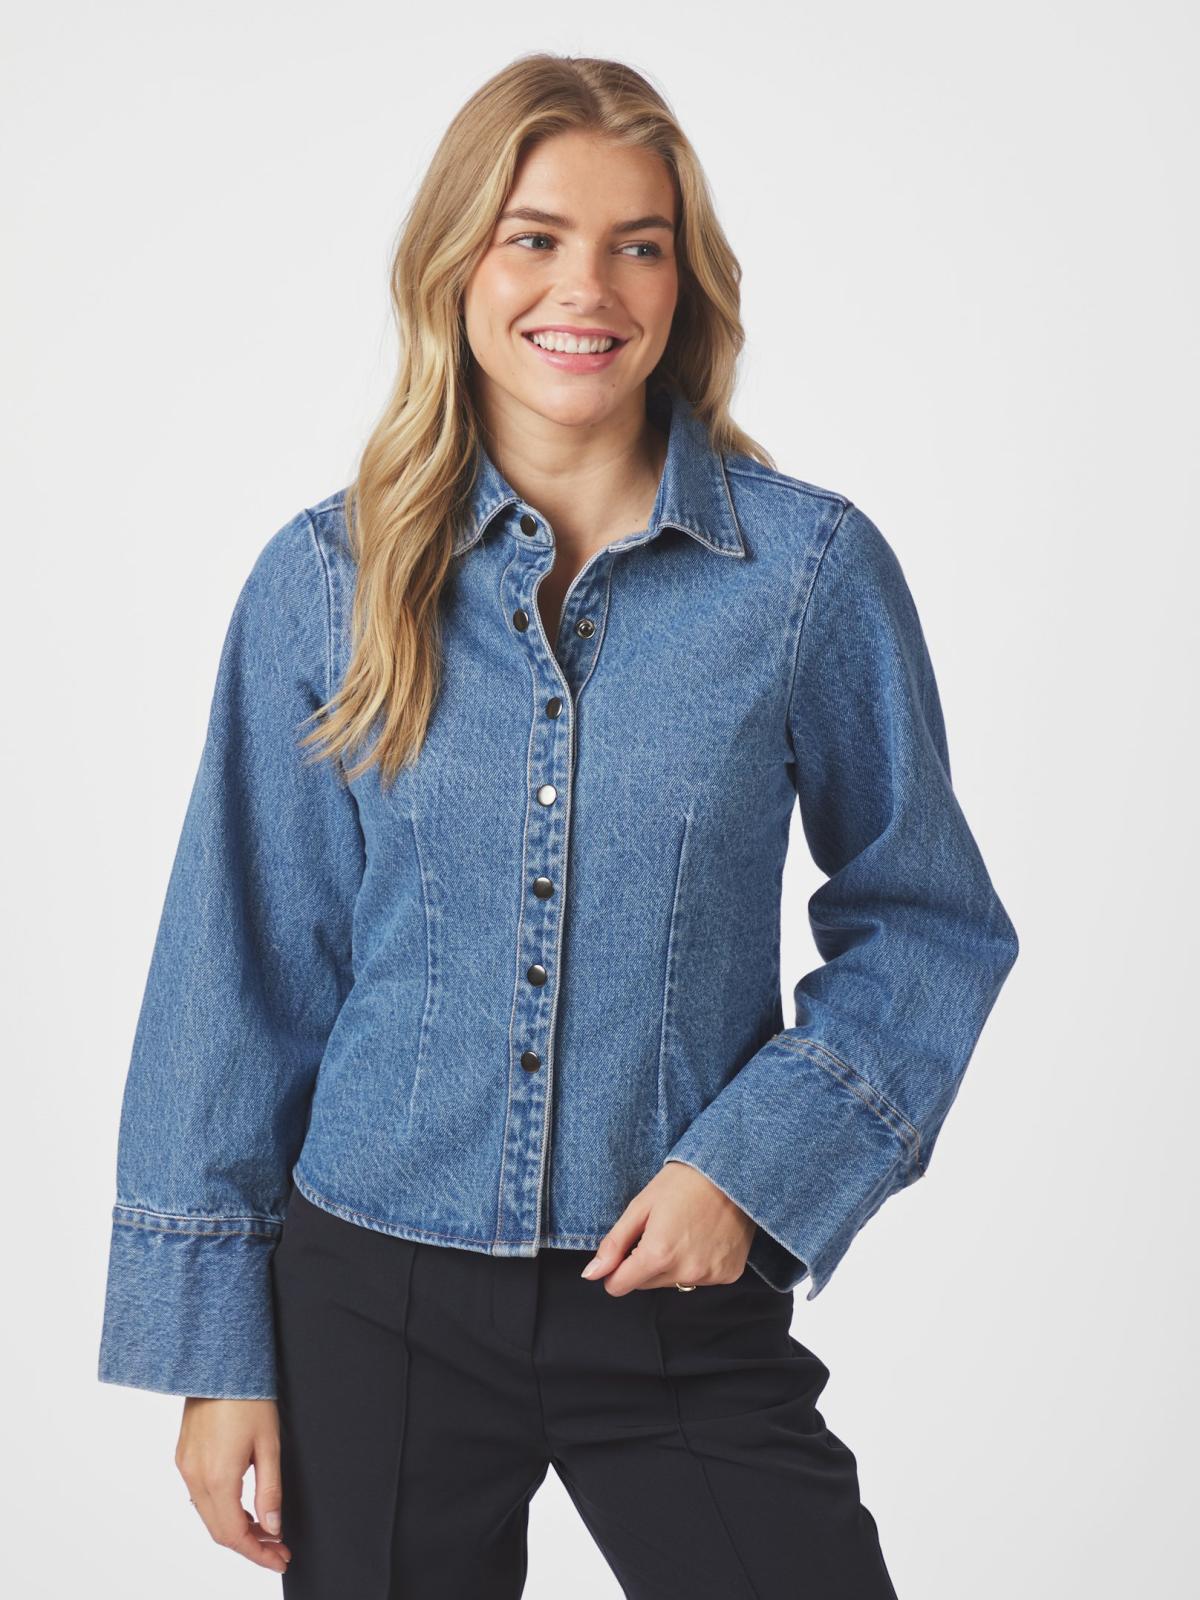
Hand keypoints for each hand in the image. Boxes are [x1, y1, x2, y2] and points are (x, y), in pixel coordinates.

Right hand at [175, 1397, 291, 1573]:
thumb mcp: (270, 1444)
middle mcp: (195, 1476)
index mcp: (218, 1477)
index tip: (280, 1558)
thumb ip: (270, 1490)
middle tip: (278, 1549)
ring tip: (266, 1530)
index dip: (258, 1553)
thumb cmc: (248, 1397)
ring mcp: (186, 1467)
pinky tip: (243, 1507)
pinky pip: (200, 1497)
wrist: (219, 1363)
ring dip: (236, 1528)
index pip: (235, 1535)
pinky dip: (222, 1510)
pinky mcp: (184, 1457)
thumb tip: (273, 1527)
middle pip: (219, 1531)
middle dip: (250, 1545)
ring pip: (208, 1516)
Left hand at [579, 1162, 756, 1293]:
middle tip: (660, 1229)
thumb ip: (614, 1244)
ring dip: (672, 1264)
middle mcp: (685, 1272)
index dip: (616, 1268)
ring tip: (684, 1230)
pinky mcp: (729, 1274)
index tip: (626, 1248)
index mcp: (658, 1255)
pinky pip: (700, 1278)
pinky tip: (704, 1237)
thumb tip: (591, 1274)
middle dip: (645, 1262)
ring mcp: (709, 1276)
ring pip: (673, 1282)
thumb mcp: (641, 1206)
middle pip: (646, 1283)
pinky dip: (697, 1263)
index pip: (619, 1286)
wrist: (731, 1171)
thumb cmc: (683, 1182)